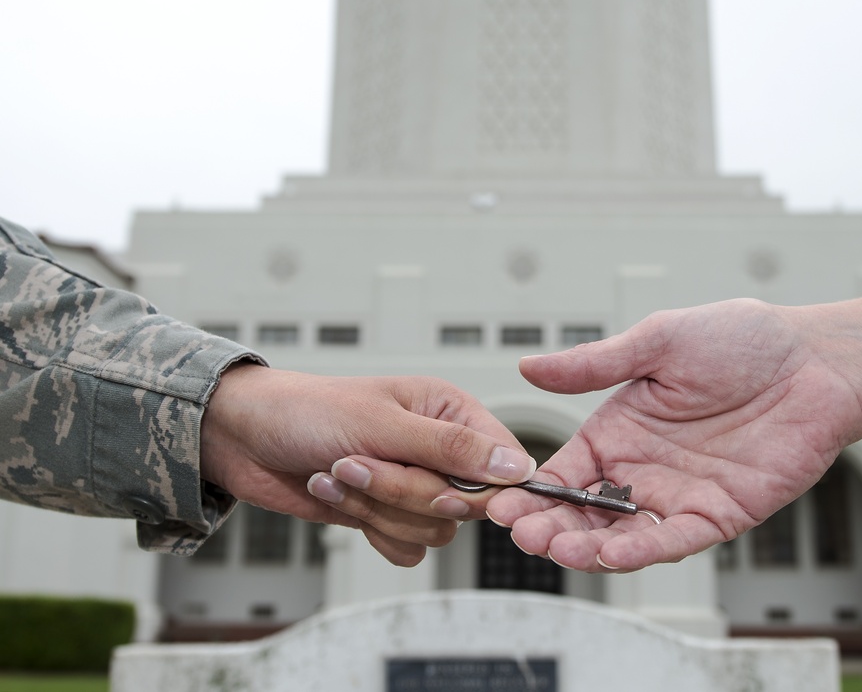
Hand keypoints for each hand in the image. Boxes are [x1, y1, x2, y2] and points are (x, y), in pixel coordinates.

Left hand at [200, 365, 533, 565]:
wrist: (244, 438)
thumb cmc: (307, 411)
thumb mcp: (381, 423)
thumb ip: (451, 448)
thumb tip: (518, 467)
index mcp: (450, 413)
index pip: (500, 463)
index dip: (481, 489)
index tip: (445, 496)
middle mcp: (439, 451)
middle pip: (463, 505)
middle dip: (405, 494)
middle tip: (358, 465)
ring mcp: (413, 485)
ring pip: (434, 531)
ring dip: (378, 509)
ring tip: (338, 475)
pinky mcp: (388, 514)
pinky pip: (407, 550)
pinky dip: (370, 529)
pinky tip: (337, 496)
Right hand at [486, 298, 861, 571]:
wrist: (816, 360)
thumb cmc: (742, 340)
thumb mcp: (657, 342)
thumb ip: (594, 365)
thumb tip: (528, 366)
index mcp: (619, 429)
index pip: (564, 472)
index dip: (533, 492)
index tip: (505, 504)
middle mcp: (642, 468)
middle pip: (584, 512)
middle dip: (551, 528)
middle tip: (525, 536)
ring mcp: (678, 494)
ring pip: (621, 535)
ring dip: (588, 548)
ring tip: (559, 550)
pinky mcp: (719, 514)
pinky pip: (674, 539)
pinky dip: (642, 550)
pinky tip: (612, 553)